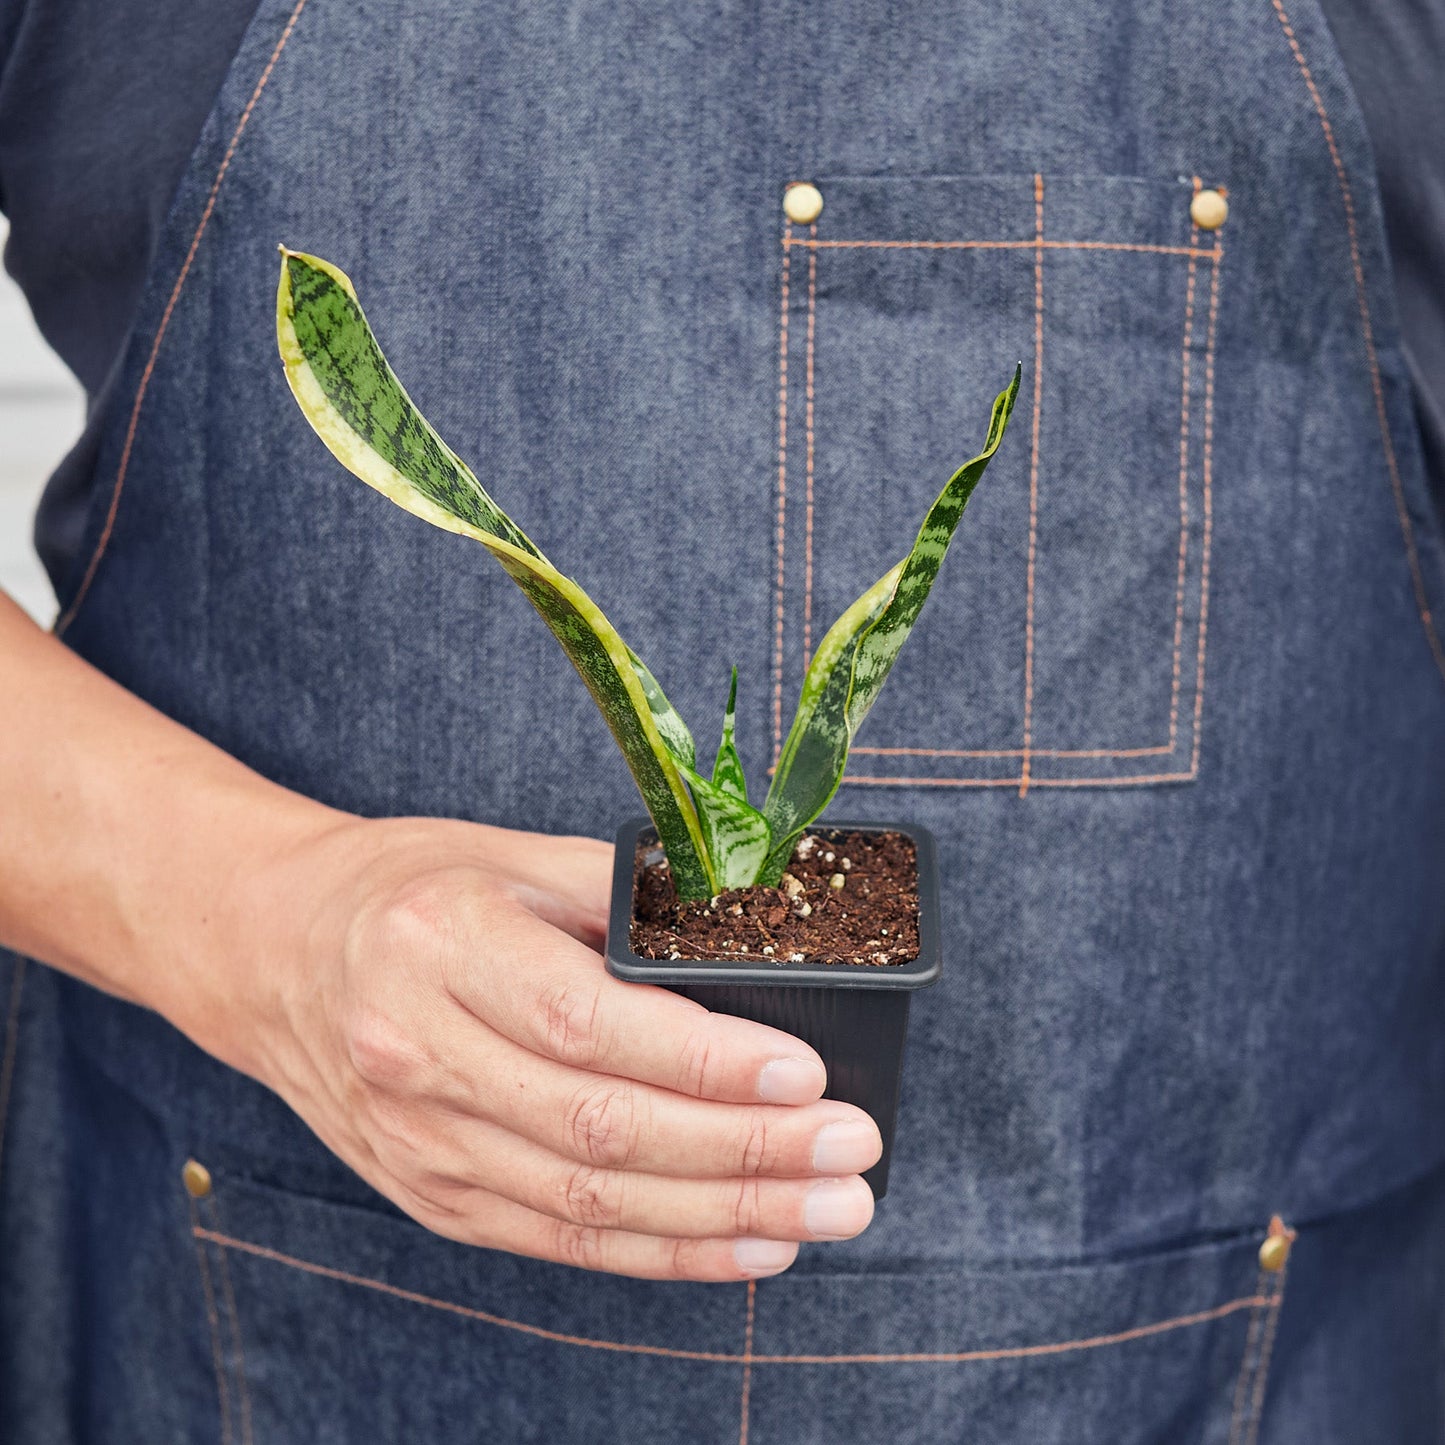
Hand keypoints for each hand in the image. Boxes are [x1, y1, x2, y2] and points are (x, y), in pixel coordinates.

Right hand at [220, 816, 882, 1281]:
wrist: (274, 951)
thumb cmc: (409, 888)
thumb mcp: (512, 855)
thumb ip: (628, 899)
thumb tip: (758, 943)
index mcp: (441, 947)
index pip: (588, 1023)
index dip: (704, 1060)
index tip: (806, 1073)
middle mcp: (419, 1054)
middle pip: (601, 1130)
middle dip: (744, 1152)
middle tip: (851, 1150)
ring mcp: (420, 1141)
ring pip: (591, 1204)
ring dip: (724, 1217)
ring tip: (827, 1209)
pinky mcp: (433, 1195)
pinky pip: (561, 1240)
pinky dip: (664, 1251)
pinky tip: (748, 1244)